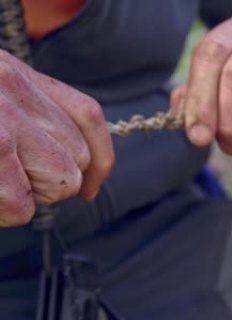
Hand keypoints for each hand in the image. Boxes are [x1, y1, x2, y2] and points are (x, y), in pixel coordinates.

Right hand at [0, 50, 113, 226]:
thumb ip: (30, 118)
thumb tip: (74, 168)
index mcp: (15, 73)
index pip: (88, 115)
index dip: (98, 158)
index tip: (91, 188)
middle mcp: (13, 86)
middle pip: (77, 155)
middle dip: (51, 181)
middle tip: (9, 181)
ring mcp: (3, 116)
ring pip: (60, 181)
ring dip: (28, 196)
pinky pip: (23, 203)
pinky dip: (7, 212)